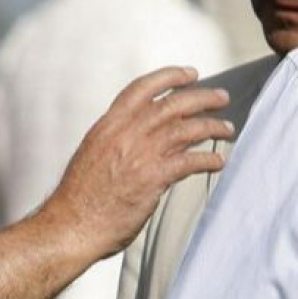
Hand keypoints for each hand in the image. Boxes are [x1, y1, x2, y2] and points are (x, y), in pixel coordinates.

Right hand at [49, 66, 232, 258]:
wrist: (71, 224)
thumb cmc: (79, 197)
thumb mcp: (92, 155)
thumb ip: (115, 141)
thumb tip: (137, 138)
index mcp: (107, 126)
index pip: (141, 89)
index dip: (169, 77)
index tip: (190, 74)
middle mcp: (124, 134)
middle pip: (172, 104)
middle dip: (202, 97)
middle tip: (221, 98)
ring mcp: (139, 154)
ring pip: (186, 129)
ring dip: (212, 127)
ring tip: (227, 129)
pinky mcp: (152, 178)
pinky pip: (190, 161)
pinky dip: (209, 160)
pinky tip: (218, 162)